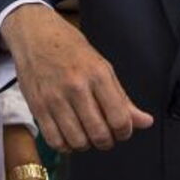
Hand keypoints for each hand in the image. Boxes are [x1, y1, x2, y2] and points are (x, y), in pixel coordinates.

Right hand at [3, 5, 152, 151]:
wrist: (34, 34)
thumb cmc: (69, 47)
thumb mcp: (101, 66)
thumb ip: (122, 98)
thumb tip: (145, 121)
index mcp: (97, 75)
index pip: (119, 118)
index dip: (125, 132)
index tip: (122, 131)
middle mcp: (76, 87)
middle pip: (99, 133)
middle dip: (107, 141)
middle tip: (105, 135)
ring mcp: (54, 98)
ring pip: (77, 141)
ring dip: (86, 144)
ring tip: (86, 134)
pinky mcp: (37, 107)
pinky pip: (54, 140)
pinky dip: (65, 146)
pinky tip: (68, 135)